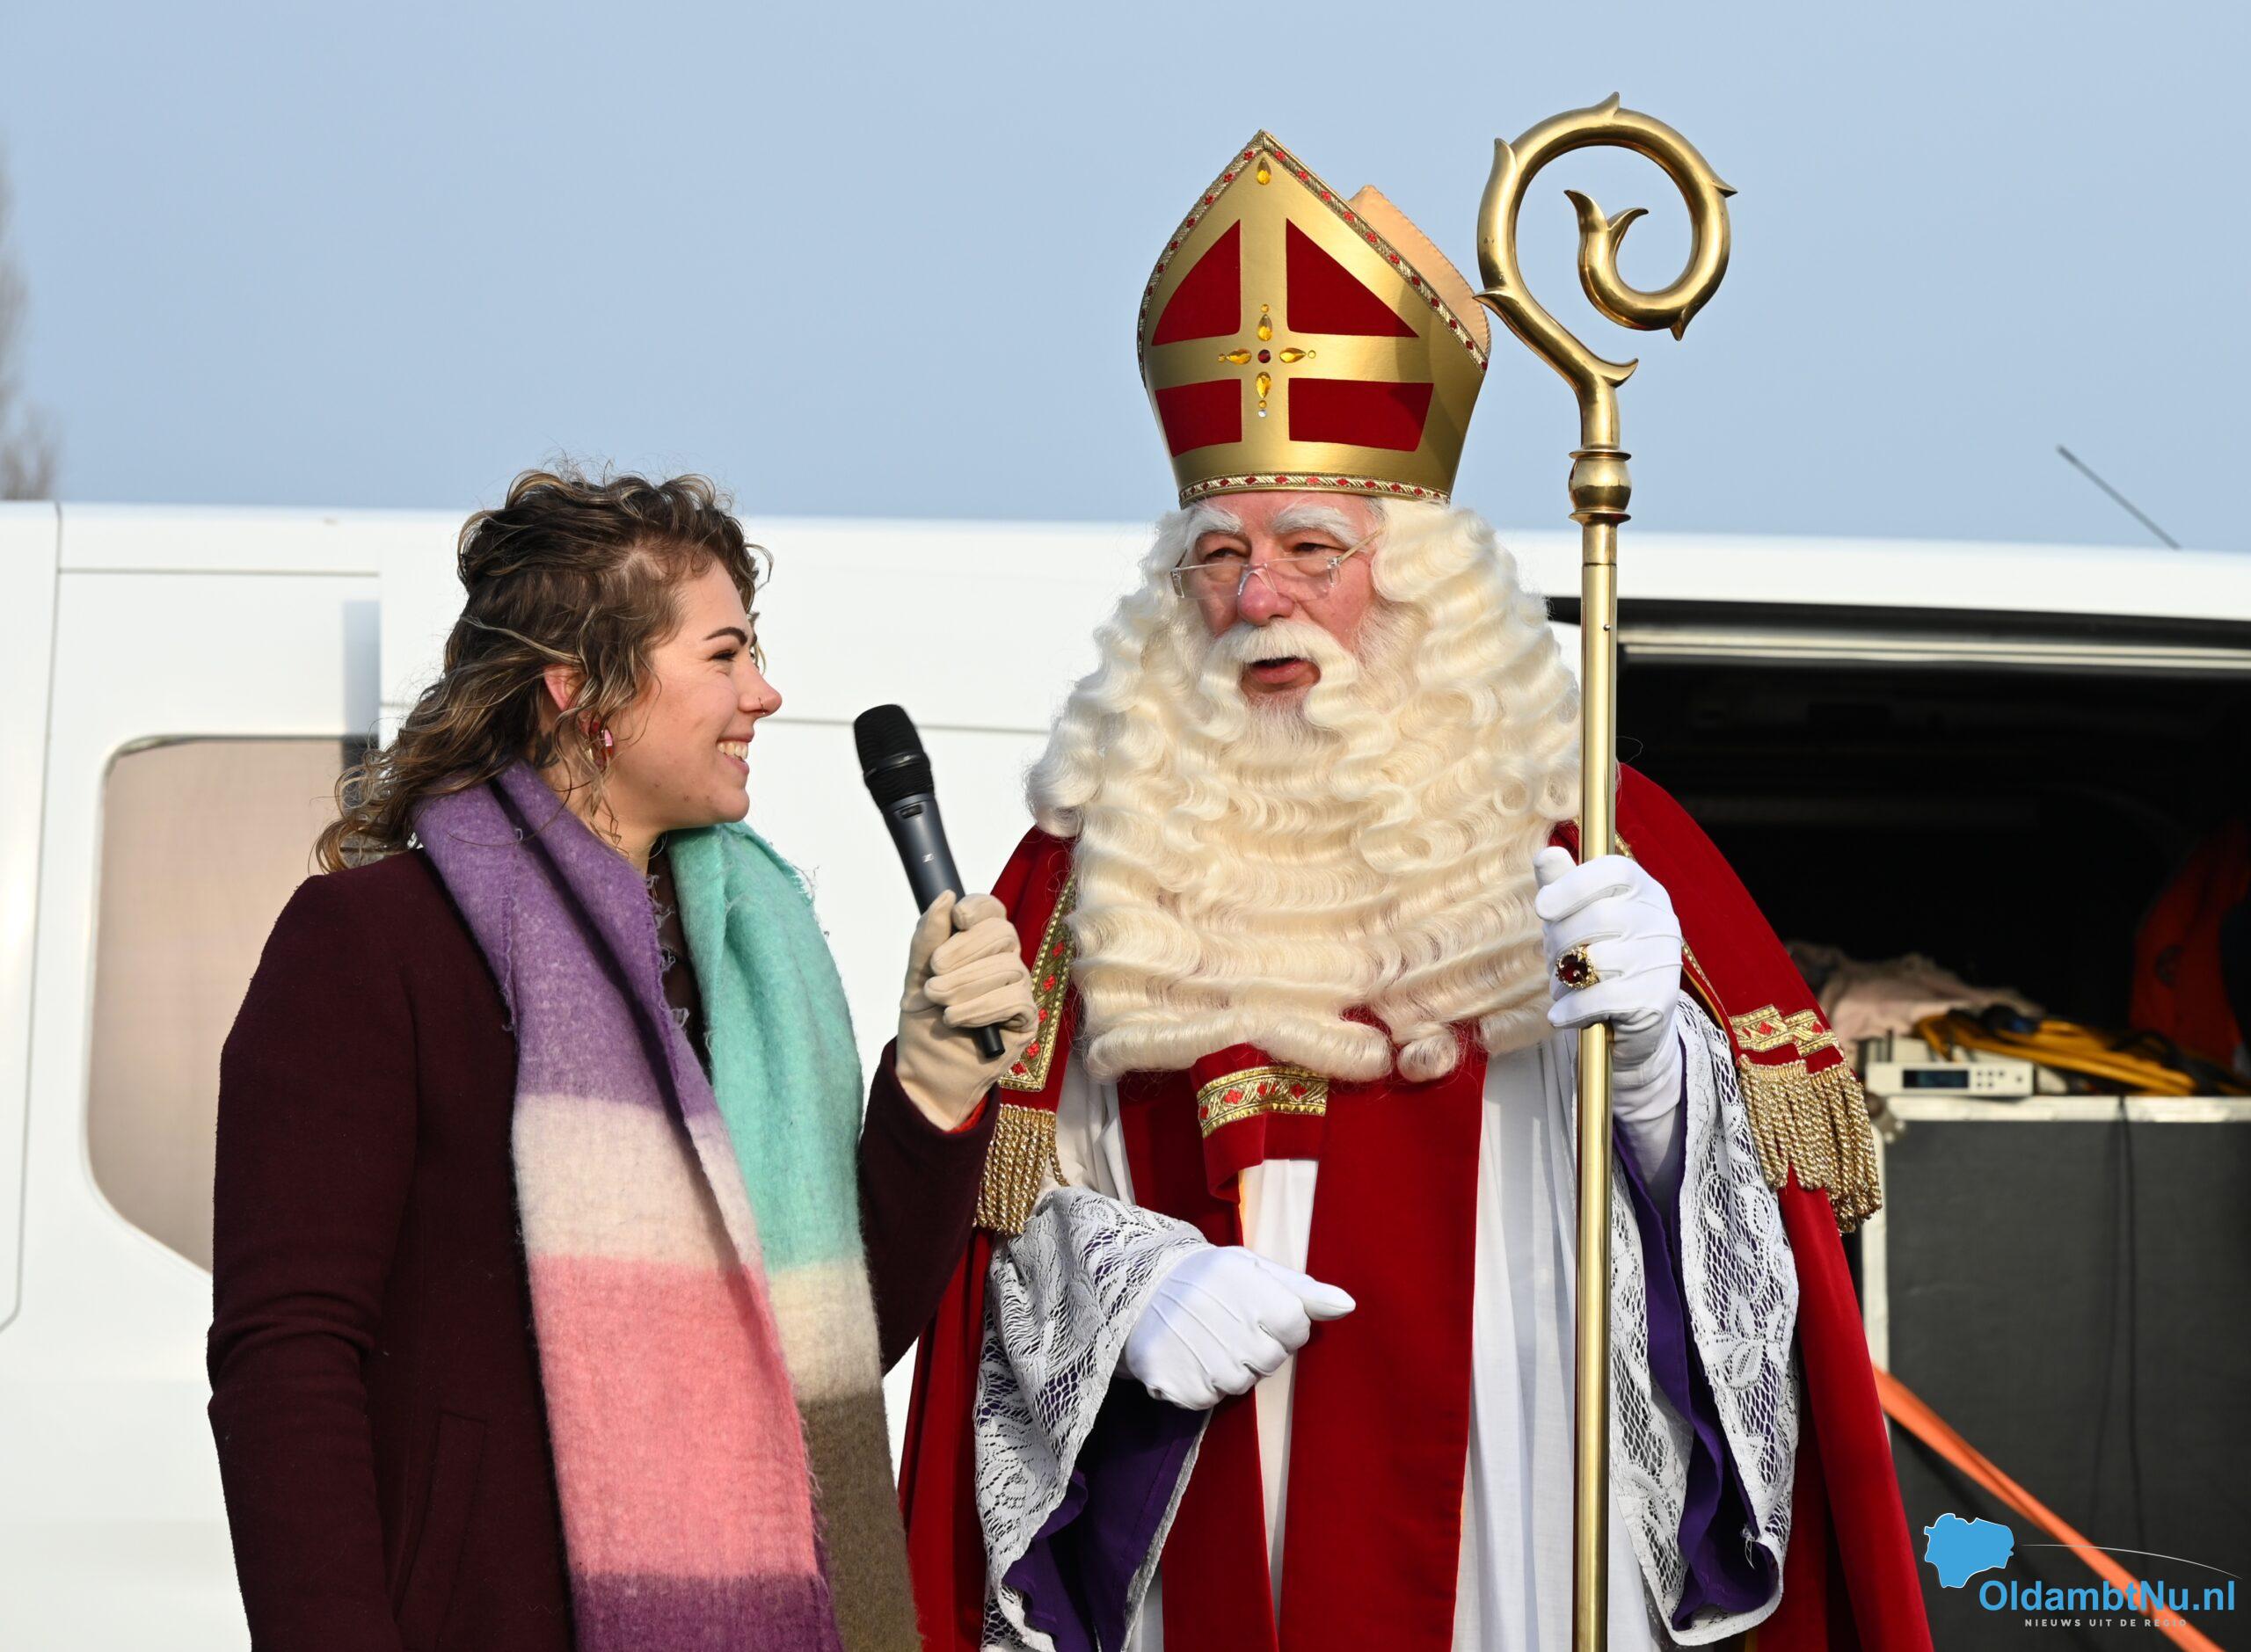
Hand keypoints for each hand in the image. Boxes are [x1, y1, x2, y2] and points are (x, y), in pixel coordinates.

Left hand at [895, 892, 1036, 1128]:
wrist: (926, 1071)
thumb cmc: (923, 1023)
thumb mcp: (915, 977)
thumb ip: (928, 939)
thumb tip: (944, 896)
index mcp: (978, 947)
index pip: (992, 912)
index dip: (979, 908)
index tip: (958, 917)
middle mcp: (1003, 963)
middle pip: (1003, 934)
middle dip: (964, 950)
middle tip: (934, 975)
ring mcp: (1018, 990)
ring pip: (1008, 967)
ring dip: (966, 983)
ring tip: (938, 1001)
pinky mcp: (1026, 1020)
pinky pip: (1016, 999)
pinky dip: (981, 1006)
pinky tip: (956, 1019)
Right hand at [1122, 1247, 1354, 1410]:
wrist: (1133, 1288)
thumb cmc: (1204, 1278)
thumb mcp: (1252, 1268)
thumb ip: (1302, 1289)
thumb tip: (1348, 1305)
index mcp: (1245, 1284)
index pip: (1296, 1326)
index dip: (1281, 1323)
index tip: (1256, 1310)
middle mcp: (1221, 1319)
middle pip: (1271, 1359)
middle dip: (1256, 1346)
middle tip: (1226, 1325)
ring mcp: (1195, 1354)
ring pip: (1240, 1383)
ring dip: (1229, 1368)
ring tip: (1204, 1339)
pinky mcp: (1172, 1382)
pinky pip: (1207, 1399)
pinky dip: (1201, 1384)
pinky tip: (1187, 1357)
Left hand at [1533, 848, 1685, 1125]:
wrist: (1627, 1023)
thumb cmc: (1594, 957)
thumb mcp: (1573, 917)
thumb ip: (1561, 884)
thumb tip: (1547, 853)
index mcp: (1643, 890)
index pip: (1614, 871)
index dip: (1573, 885)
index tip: (1542, 908)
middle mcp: (1661, 920)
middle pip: (1597, 917)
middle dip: (1560, 942)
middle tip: (1554, 961)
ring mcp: (1663, 960)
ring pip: (1596, 959)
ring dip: (1565, 979)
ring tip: (1565, 988)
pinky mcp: (1657, 1000)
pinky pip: (1601, 998)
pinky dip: (1572, 1009)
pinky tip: (1562, 1015)